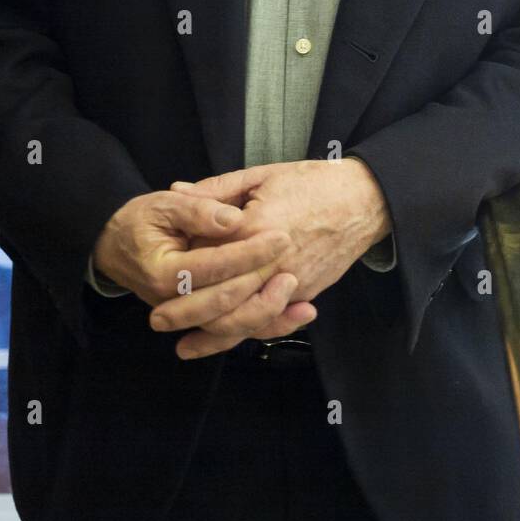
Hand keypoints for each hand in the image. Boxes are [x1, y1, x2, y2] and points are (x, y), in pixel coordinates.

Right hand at [91, 189, 294, 322]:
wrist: (116, 246)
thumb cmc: (143, 220)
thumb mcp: (165, 205)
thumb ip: (199, 209)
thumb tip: (234, 219)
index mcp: (163, 272)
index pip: (213, 266)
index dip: (248, 252)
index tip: (281, 235)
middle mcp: (174, 302)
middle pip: (224, 305)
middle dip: (262, 282)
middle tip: (293, 257)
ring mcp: (189, 315)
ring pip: (233, 328)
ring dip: (271, 316)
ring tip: (303, 297)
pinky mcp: (203, 319)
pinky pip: (237, 331)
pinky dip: (269, 326)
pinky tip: (299, 315)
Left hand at [152, 158, 390, 358]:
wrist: (363, 200)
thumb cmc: (311, 182)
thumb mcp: (261, 175)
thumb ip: (217, 189)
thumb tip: (177, 190)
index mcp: (256, 227)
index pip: (210, 256)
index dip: (183, 269)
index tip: (156, 278)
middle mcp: (273, 261)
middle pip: (223, 299)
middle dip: (188, 314)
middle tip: (158, 320)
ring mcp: (292, 282)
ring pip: (247, 319)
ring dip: (214, 337)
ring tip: (185, 345)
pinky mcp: (306, 293)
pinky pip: (272, 319)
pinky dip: (247, 333)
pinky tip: (226, 340)